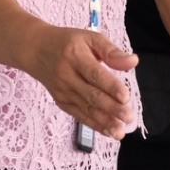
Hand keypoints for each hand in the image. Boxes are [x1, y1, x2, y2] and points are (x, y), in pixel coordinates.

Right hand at [28, 25, 137, 140]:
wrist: (35, 50)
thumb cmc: (68, 43)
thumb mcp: (90, 38)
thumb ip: (111, 51)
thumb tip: (133, 61)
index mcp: (75, 56)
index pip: (94, 74)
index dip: (110, 86)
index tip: (126, 97)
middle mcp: (67, 76)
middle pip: (91, 95)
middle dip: (111, 108)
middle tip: (128, 117)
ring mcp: (63, 91)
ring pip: (86, 109)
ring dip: (104, 122)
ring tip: (120, 132)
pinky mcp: (62, 102)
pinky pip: (79, 115)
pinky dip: (94, 125)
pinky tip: (108, 132)